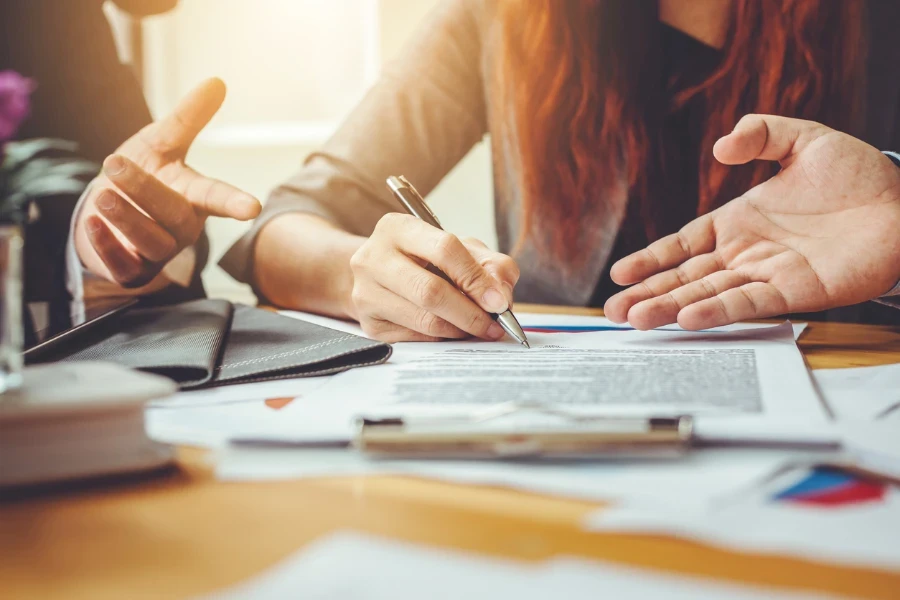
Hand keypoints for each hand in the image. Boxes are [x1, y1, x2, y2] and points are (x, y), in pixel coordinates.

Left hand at [75, 78, 260, 287]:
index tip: (251, 208)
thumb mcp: (161, 142)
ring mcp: (159, 251)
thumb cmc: (146, 175)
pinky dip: (106, 245)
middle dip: (145, 191)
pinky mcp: (134, 271)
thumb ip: (188, 117)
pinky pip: (124, 265)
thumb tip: (217, 81)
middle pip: (174, 214)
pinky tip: (92, 224)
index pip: (216, 197)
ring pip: (151, 242)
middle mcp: (182, 227)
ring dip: (126, 219)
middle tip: (115, 163)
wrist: (110, 212)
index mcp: (193, 196)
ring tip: (102, 196)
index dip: (233, 202)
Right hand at [349, 213, 519, 341]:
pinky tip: (453, 332)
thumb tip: (500, 297)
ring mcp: (365, 293)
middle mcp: (373, 258)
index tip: (499, 301)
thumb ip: (490, 265)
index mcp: (397, 228)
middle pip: (431, 291)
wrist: (378, 276)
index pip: (445, 249)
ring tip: (479, 329)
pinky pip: (415, 338)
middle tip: (494, 325)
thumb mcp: (460, 249)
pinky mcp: (369, 323)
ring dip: (460, 329)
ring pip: (424, 320)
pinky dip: (442, 338)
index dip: (476, 279)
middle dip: (470, 313)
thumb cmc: (425, 260)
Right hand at [605, 114, 899, 329]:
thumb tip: (720, 146)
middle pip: (686, 277)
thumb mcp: (805, 139)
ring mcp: (766, 275)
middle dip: (648, 293)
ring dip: (671, 308)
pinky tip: (688, 319)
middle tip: (613, 312)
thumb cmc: (859, 174)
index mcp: (739, 221)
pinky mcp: (794, 293)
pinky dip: (717, 312)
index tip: (620, 273)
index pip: (684, 244)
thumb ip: (761, 134)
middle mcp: (745, 253)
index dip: (652, 258)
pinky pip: (748, 304)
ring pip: (707, 294)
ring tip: (636, 320)